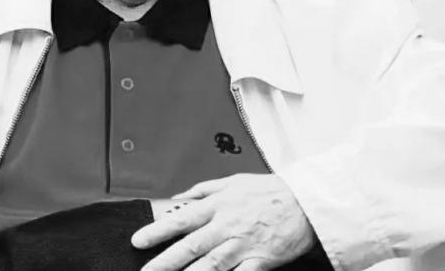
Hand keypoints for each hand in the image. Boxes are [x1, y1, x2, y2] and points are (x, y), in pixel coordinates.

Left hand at [132, 174, 314, 270]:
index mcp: (218, 205)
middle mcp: (226, 226)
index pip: (181, 219)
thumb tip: (177, 198)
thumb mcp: (232, 181)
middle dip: (165, 261)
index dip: (157, 231)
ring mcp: (243, 245)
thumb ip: (202, 190)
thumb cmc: (268, 191)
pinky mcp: (260, 261)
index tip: (138, 240)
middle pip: (191, 246)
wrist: (305, 202)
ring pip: (211, 265)